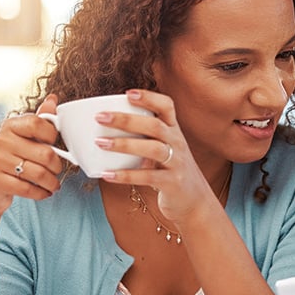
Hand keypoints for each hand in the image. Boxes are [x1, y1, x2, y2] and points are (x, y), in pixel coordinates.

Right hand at [0, 94, 63, 217]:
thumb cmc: (10, 159)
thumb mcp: (23, 138)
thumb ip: (39, 121)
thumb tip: (53, 99)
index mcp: (10, 125)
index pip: (38, 123)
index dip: (53, 136)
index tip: (56, 146)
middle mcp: (0, 140)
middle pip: (44, 153)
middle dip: (57, 166)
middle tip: (57, 171)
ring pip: (38, 173)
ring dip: (51, 182)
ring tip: (54, 184)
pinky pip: (27, 188)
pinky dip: (41, 193)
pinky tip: (44, 192)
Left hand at [93, 89, 222, 225]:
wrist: (195, 200)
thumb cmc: (169, 171)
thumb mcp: (163, 150)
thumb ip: (142, 139)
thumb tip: (100, 130)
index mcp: (174, 130)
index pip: (167, 106)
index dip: (149, 97)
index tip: (127, 93)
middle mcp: (178, 143)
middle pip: (154, 125)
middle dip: (126, 119)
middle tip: (100, 117)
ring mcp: (177, 163)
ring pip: (153, 148)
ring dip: (124, 144)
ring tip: (100, 143)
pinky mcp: (173, 183)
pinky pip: (148, 177)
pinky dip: (125, 175)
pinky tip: (106, 174)